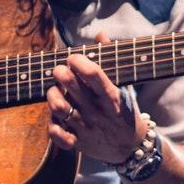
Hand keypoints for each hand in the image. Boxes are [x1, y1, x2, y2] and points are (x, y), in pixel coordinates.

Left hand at [46, 32, 145, 163]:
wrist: (131, 148)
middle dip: (61, 73)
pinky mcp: (78, 143)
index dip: (79, 61)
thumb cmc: (124, 111)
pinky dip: (52, 125)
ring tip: (55, 90)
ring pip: (60, 108)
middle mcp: (97, 112)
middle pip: (72, 88)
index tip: (72, 57)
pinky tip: (55, 116)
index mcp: (110, 96)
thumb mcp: (123, 86)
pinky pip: (58, 136)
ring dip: (53, 96)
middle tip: (59, 70)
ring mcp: (86, 128)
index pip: (94, 74)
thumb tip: (100, 35)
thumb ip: (110, 60)